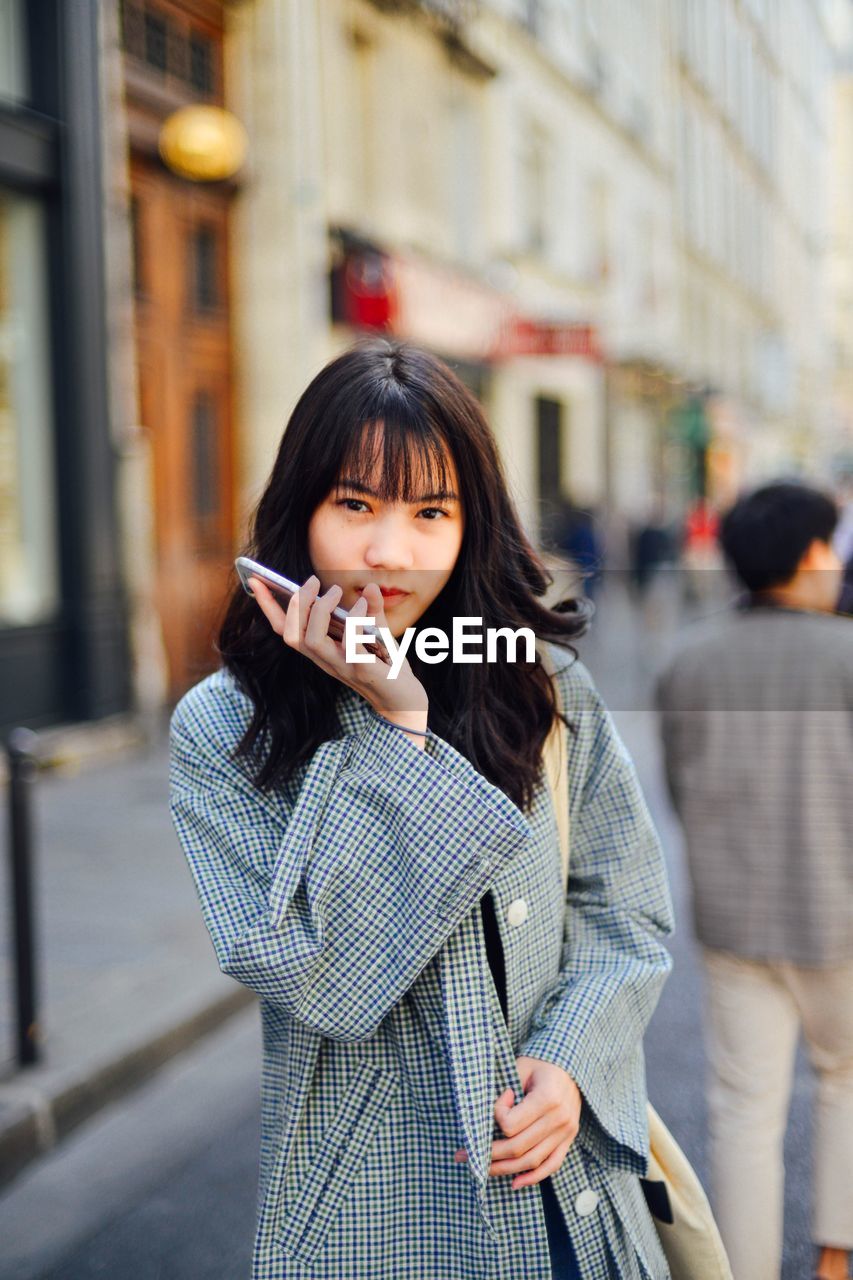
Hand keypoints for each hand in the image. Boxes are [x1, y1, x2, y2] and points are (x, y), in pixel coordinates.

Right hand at [248, 575, 428, 724]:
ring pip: (312, 641)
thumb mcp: (377, 636)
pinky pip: (351, 645)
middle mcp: (325, 660)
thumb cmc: (387, 668)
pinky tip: (364, 604)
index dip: (268, 607)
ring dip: (318, 611)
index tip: (255, 580)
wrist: (405, 702)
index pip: (286, 630)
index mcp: (321, 651)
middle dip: (295, 604)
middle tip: (311, 581)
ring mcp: (343, 667)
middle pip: (292, 636)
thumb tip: (369, 588)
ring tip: (335, 592)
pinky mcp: (364, 670)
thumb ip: (372, 613)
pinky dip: (355, 621)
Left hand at [454, 1056, 580, 1189]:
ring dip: (504, 1169)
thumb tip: (489, 1115)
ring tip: (482, 1169)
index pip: (511, 1124)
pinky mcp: (568, 1140)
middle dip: (489, 1154)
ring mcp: (566, 1132)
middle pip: (518, 1147)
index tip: (496, 1102)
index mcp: (547, 1098)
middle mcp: (559, 1119)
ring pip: (532, 1161)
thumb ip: (505, 1090)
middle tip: (465, 1155)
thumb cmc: (539, 1065)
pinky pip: (552, 1165)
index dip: (496, 1117)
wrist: (570, 1067)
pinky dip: (533, 1178)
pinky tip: (515, 1183)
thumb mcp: (520, 1067)